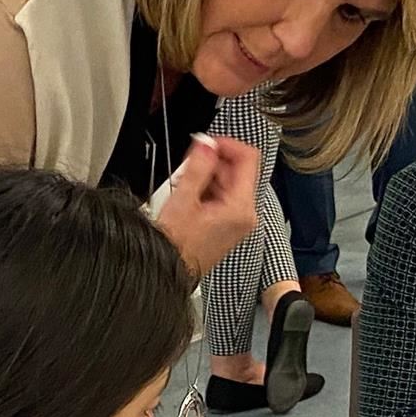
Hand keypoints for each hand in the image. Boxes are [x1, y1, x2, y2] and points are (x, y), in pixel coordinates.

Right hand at [154, 133, 258, 275]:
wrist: (167, 273)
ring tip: (184, 187)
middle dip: (212, 163)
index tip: (206, 143)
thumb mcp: (183, 199)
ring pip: (228, 183)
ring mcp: (238, 221)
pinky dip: (205, 191)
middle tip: (187, 168)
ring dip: (206, 177)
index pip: (248, 158)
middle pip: (237, 170)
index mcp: (241, 207)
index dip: (226, 144)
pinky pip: (221, 198)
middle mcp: (246, 215)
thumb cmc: (174, 248)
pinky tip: (187, 199)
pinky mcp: (227, 226)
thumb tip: (207, 144)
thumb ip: (198, 166)